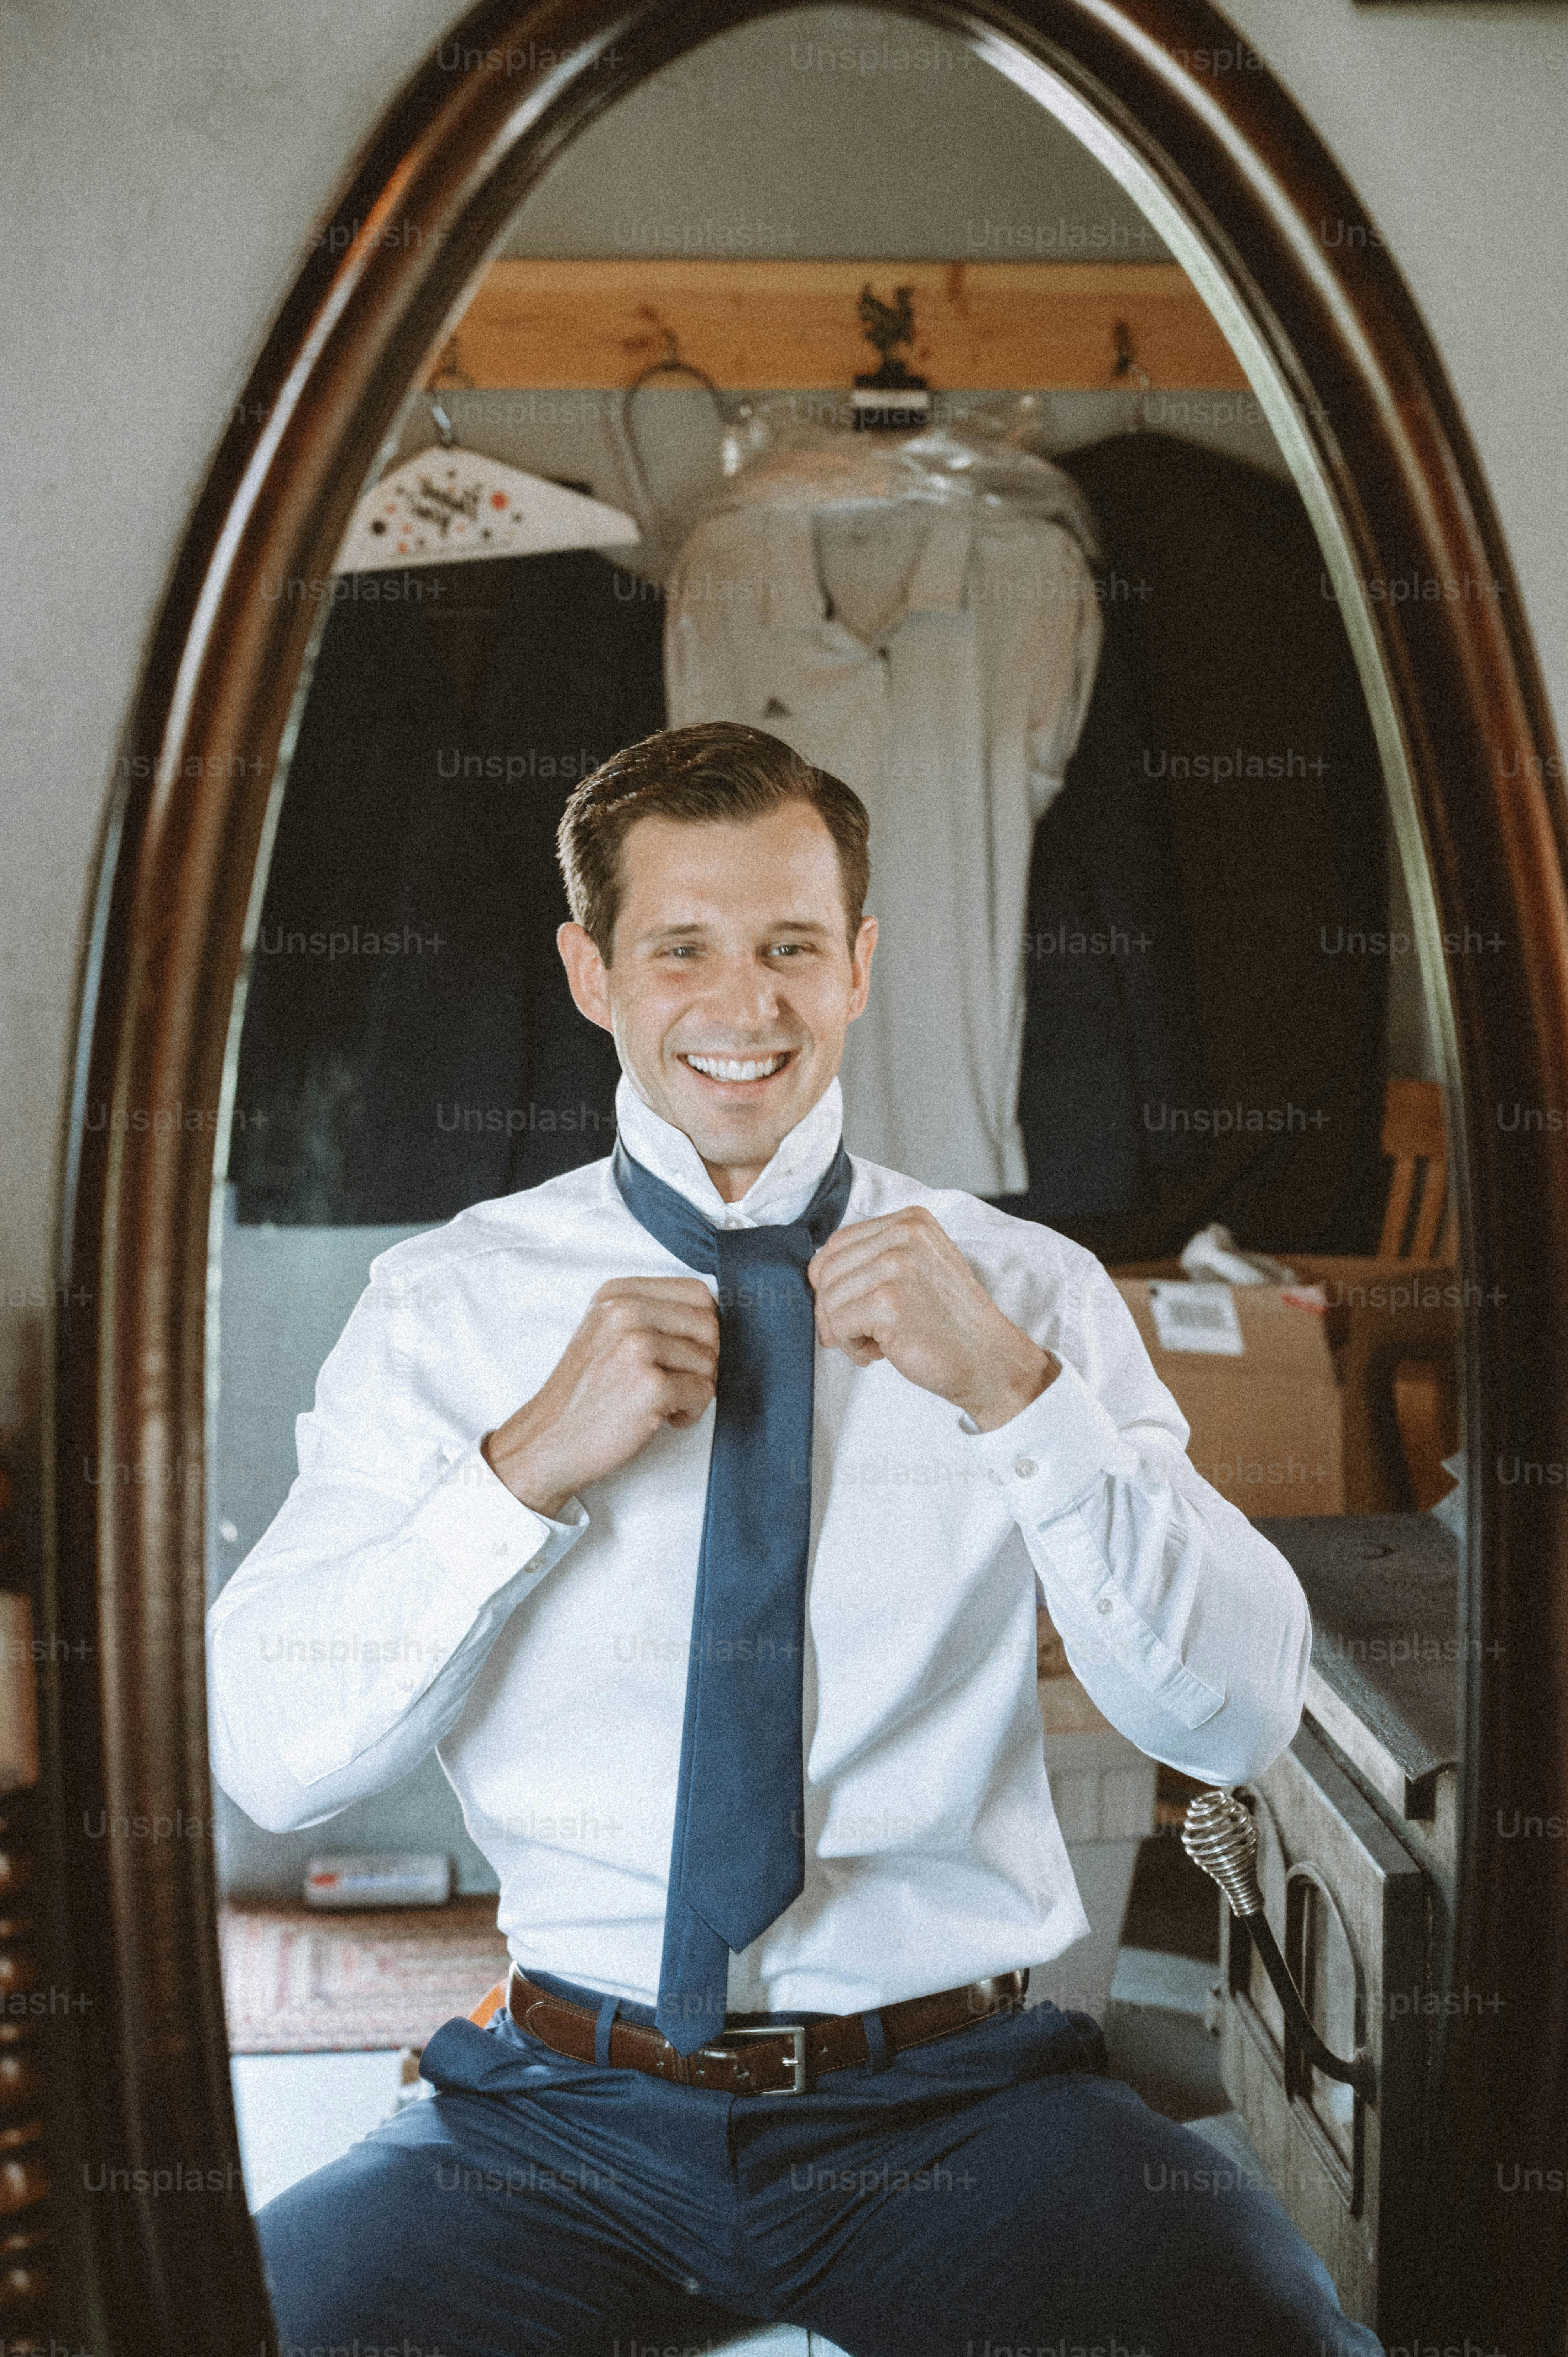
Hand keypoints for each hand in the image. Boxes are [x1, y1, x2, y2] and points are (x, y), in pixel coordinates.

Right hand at [482, 1277, 718, 1516]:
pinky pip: (703, 1392)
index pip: (697, 1293)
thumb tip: (714, 1318)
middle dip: (705, 1359)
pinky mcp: (649, 1385)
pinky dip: (691, 1412)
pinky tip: (663, 1419)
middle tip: (678, 1382)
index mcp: (617, 1294)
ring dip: (697, 1388)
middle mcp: (625, 1311)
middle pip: (709, 1325)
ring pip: (710, 1360)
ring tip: (664, 1403)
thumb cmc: (586, 1394)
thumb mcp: (607, 1333)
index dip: (703, 1328)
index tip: (686, 1353)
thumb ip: (651, 1315)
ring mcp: (636, 1346)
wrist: (549, 1441)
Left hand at [806, 1207, 1057, 1431]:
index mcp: (911, 1220)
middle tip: (860, 1334)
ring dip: (843, 1330)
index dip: (832, 1282)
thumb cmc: (949, 1323)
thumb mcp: (918, 1269)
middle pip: (828, 1269)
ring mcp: (896, 1266)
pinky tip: (878, 1352)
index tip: (849, 1309)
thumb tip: (816, 1274)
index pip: (838, 1243)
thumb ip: (875, 1258)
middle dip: (833, 1309)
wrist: (989, 1361)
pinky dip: (851, 1346)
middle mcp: (904, 1234)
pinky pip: (837, 1324)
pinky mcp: (888, 1302)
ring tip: (876, 1343)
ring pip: (828, 1298)